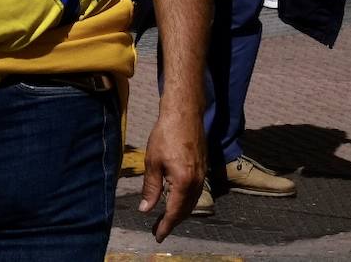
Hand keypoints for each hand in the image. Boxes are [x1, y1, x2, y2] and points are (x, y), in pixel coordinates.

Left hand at [138, 107, 206, 241]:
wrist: (185, 112)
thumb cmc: (166, 134)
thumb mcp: (153, 162)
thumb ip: (151, 188)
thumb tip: (146, 209)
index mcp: (184, 181)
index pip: (174, 211)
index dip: (166, 226)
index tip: (158, 236)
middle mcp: (197, 180)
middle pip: (186, 209)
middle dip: (173, 222)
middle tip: (159, 230)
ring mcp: (203, 173)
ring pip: (193, 201)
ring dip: (181, 212)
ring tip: (167, 218)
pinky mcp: (204, 165)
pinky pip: (197, 190)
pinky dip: (187, 200)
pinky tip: (178, 199)